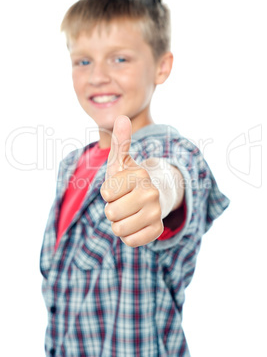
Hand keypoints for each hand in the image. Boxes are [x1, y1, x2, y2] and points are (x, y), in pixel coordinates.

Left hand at [100, 115, 162, 247]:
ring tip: (128, 212)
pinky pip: (131, 241)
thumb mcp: (120, 161)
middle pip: (111, 213)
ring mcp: (156, 213)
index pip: (106, 193)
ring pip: (119, 229)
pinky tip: (135, 223)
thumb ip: (120, 142)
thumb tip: (121, 117)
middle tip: (123, 201)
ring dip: (119, 222)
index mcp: (141, 175)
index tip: (118, 187)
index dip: (107, 192)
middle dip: (112, 209)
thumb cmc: (129, 179)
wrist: (151, 196)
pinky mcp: (157, 230)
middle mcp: (152, 193)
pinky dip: (128, 235)